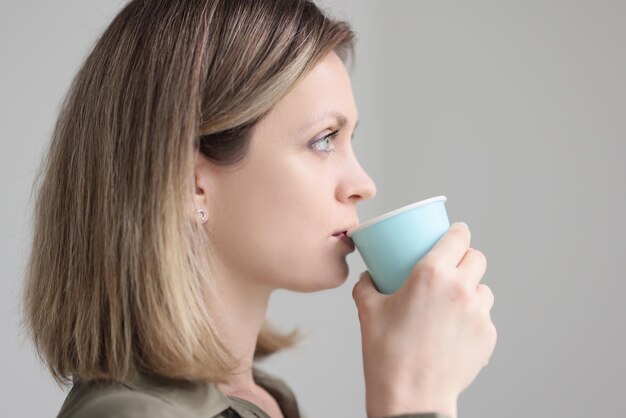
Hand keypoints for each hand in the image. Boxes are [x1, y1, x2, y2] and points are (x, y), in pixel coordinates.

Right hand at [352, 222, 496, 417]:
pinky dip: (472, 319)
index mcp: (431, 273)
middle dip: (465, 258)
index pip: (459, 237)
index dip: (458, 232)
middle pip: (477, 257)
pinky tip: (454, 331)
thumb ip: (366, 286)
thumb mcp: (368, 311)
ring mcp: (479, 313)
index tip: (454, 234)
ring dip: (472, 289)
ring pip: (484, 288)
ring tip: (453, 302)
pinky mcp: (488, 336)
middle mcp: (460, 288)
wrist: (412, 396)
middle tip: (450, 268)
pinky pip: (484, 317)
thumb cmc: (388, 353)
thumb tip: (368, 277)